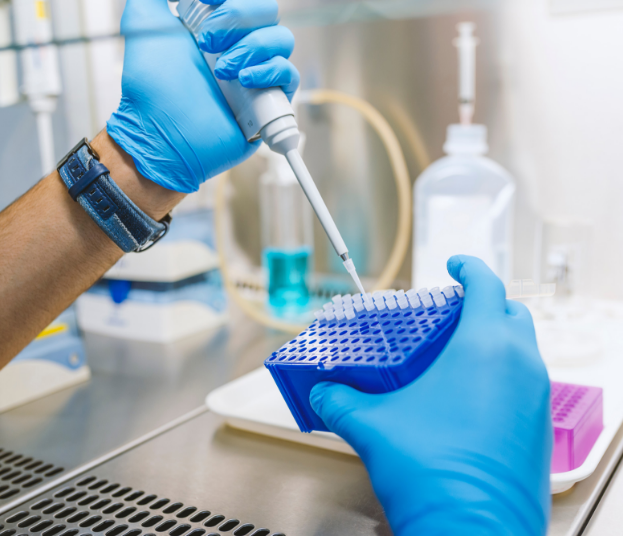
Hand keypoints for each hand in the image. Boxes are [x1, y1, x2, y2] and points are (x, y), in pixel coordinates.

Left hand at [107, 0, 299, 193]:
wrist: (161, 134)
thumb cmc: (150, 90)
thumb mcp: (142, 25)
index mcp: (216, 29)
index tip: (206, 3)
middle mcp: (238, 50)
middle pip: (268, 12)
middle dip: (239, 16)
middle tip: (208, 41)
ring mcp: (255, 76)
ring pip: (282, 40)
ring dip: (253, 46)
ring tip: (223, 69)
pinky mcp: (268, 104)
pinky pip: (289, 76)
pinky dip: (270, 71)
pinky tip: (244, 80)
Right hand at [311, 256, 551, 534]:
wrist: (475, 535)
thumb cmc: (435, 475)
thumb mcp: (374, 426)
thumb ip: (340, 401)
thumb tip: (321, 393)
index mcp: (485, 349)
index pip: (487, 285)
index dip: (469, 266)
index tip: (455, 263)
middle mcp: (520, 367)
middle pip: (511, 311)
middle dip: (483, 302)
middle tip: (450, 311)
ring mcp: (535, 399)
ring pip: (523, 348)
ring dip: (494, 338)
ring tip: (455, 352)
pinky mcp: (538, 429)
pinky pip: (525, 382)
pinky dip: (503, 373)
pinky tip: (468, 396)